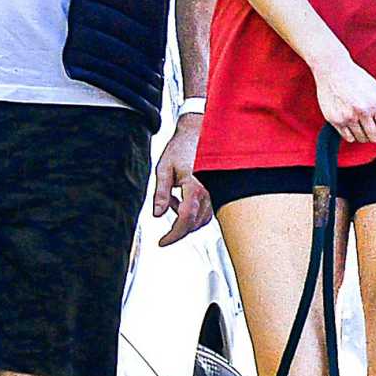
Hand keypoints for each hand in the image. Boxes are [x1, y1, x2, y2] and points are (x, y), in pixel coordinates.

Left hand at [152, 116, 212, 246]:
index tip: (162, 242)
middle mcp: (210, 192)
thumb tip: (157, 214)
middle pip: (194, 223)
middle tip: (164, 215)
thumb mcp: (163, 169)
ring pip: (202, 220)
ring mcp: (216, 193)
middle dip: (177, 226)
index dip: (173, 235)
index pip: (185, 219)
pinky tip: (183, 197)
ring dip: (185, 218)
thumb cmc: (181, 147)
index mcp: (195, 186)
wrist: (199, 133)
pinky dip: (193, 212)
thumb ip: (161, 193)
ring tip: (173, 197)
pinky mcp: (218, 192)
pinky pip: (207, 212)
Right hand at [314, 56, 375, 144]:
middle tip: (374, 125)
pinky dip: (352, 134)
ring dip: (364, 134)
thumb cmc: (359, 80)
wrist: (332, 70)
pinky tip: (351, 120)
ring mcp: (347, 117)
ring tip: (361, 119)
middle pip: (375, 139)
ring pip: (362, 139)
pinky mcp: (335, 120)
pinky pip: (349, 138)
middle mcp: (362, 112)